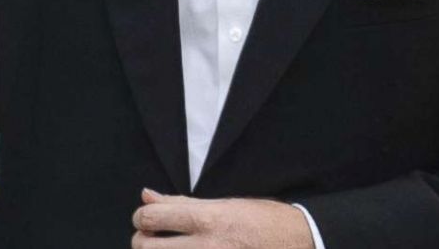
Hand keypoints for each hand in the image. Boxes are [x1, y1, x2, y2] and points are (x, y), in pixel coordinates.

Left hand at [132, 190, 312, 248]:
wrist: (298, 242)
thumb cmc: (261, 221)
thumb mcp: (223, 204)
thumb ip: (180, 203)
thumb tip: (147, 195)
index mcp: (207, 219)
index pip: (153, 217)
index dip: (140, 217)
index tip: (144, 219)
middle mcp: (207, 246)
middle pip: (147, 248)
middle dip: (141, 241)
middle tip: (149, 239)